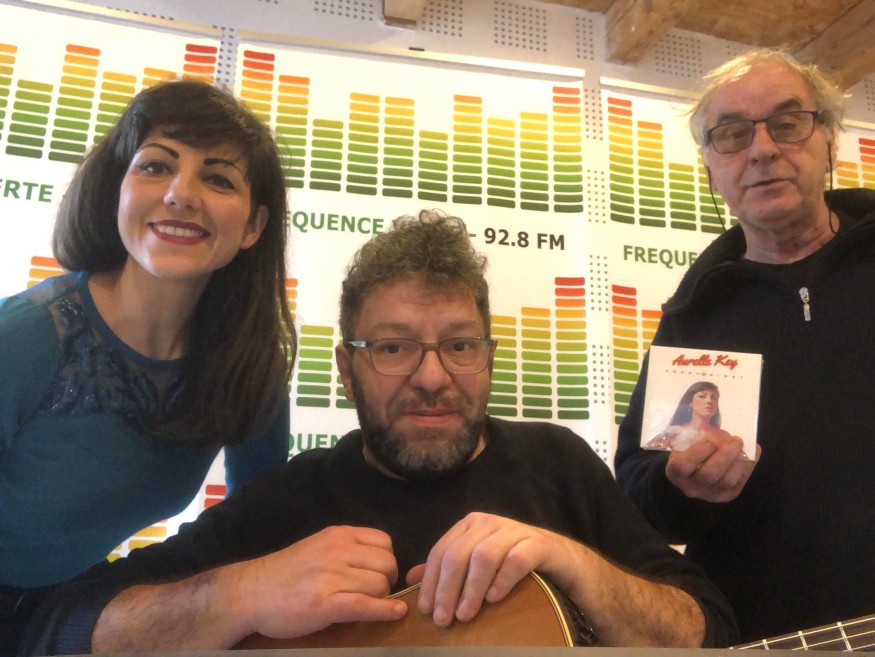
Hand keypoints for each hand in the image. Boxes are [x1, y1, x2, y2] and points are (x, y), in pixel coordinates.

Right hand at [233, 526, 405, 639]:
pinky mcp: (325, 604)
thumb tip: (377, 563)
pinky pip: (366, 606)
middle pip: (387, 564)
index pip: (384, 541)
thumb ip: (345, 549)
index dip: (386, 560)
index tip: (379, 573)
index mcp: (337, 535)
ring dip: (381, 598)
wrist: (250, 593)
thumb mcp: (317, 547)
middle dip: (387, 580)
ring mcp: (331, 577)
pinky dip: (386, 612)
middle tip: (374, 592)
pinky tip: (396, 614)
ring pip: (380, 585)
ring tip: (366, 604)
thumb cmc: (285, 573)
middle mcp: (337, 551)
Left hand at [407, 512, 565, 626]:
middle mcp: (488, 522)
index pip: (441, 551)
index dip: (431, 582)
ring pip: (484, 556)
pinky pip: (516, 560)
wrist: (558, 558)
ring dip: (472, 588)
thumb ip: (444, 569)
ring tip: (465, 615)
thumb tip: (410, 579)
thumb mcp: (474, 564)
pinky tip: (494, 598)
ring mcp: (514, 530)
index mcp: (469, 525)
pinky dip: (502, 580)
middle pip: (459, 554)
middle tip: (444, 619)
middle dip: (447, 588)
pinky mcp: (538, 543)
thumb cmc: (509, 562)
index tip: (427, 611)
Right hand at [665, 434, 759, 502]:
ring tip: (742, 444)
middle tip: (735, 439)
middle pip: (709, 474)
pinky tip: (753, 452)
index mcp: (676, 472)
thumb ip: (694, 435)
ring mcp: (710, 495)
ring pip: (727, 481)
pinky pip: (739, 482)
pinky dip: (748, 466)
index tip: (709, 441)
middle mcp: (691, 487)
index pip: (683, 466)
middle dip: (725, 456)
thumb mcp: (684, 444)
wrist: (691, 476)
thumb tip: (712, 420)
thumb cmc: (687, 453)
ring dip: (739, 461)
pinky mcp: (726, 496)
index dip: (697, 453)